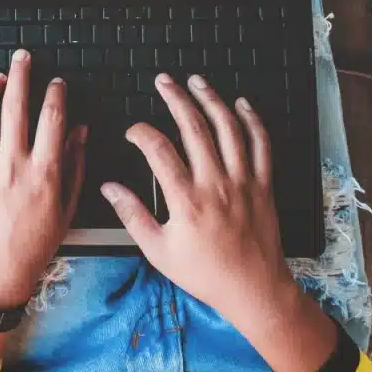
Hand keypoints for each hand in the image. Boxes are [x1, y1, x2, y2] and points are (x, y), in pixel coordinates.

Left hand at [0, 52, 86, 308]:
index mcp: (44, 175)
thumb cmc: (34, 244)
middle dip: (20, 76)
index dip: (55, 95)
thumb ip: (74, 165)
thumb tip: (79, 130)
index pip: (51, 120)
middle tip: (23, 58)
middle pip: (15, 108)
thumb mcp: (66, 208)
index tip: (57, 83)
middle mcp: (13, 167)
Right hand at [100, 73, 336, 371]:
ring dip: (211, 100)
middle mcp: (216, 185)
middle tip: (164, 81)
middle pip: (194, 128)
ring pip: (228, 129)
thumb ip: (132, 215)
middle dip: (176, 99)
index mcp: (186, 201)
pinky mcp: (263, 185)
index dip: (142, 133)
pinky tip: (241, 105)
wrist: (254, 289)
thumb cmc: (204, 274)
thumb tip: (109, 188)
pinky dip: (252, 121)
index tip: (133, 130)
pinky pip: (260, 145)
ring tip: (197, 82)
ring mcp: (243, 182)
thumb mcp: (158, 252)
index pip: (159, 151)